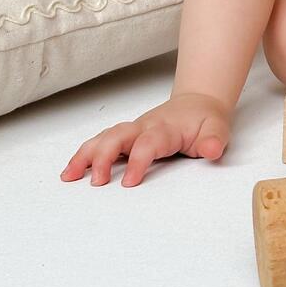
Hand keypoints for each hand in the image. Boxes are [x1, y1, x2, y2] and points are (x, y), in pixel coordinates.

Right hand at [59, 92, 230, 188]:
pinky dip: (84, 155)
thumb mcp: (217, 128)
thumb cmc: (204, 119)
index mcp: (164, 128)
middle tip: (96, 182)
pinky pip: (101, 142)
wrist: (198, 103)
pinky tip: (70, 171)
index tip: (130, 183)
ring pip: (104, 138)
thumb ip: (213, 140)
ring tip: (68, 176)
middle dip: (103, 157)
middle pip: (117, 136)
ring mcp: (132, 130)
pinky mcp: (125, 136)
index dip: (138, 161)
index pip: (147, 143)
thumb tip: (211, 150)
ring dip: (85, 155)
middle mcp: (143, 127)